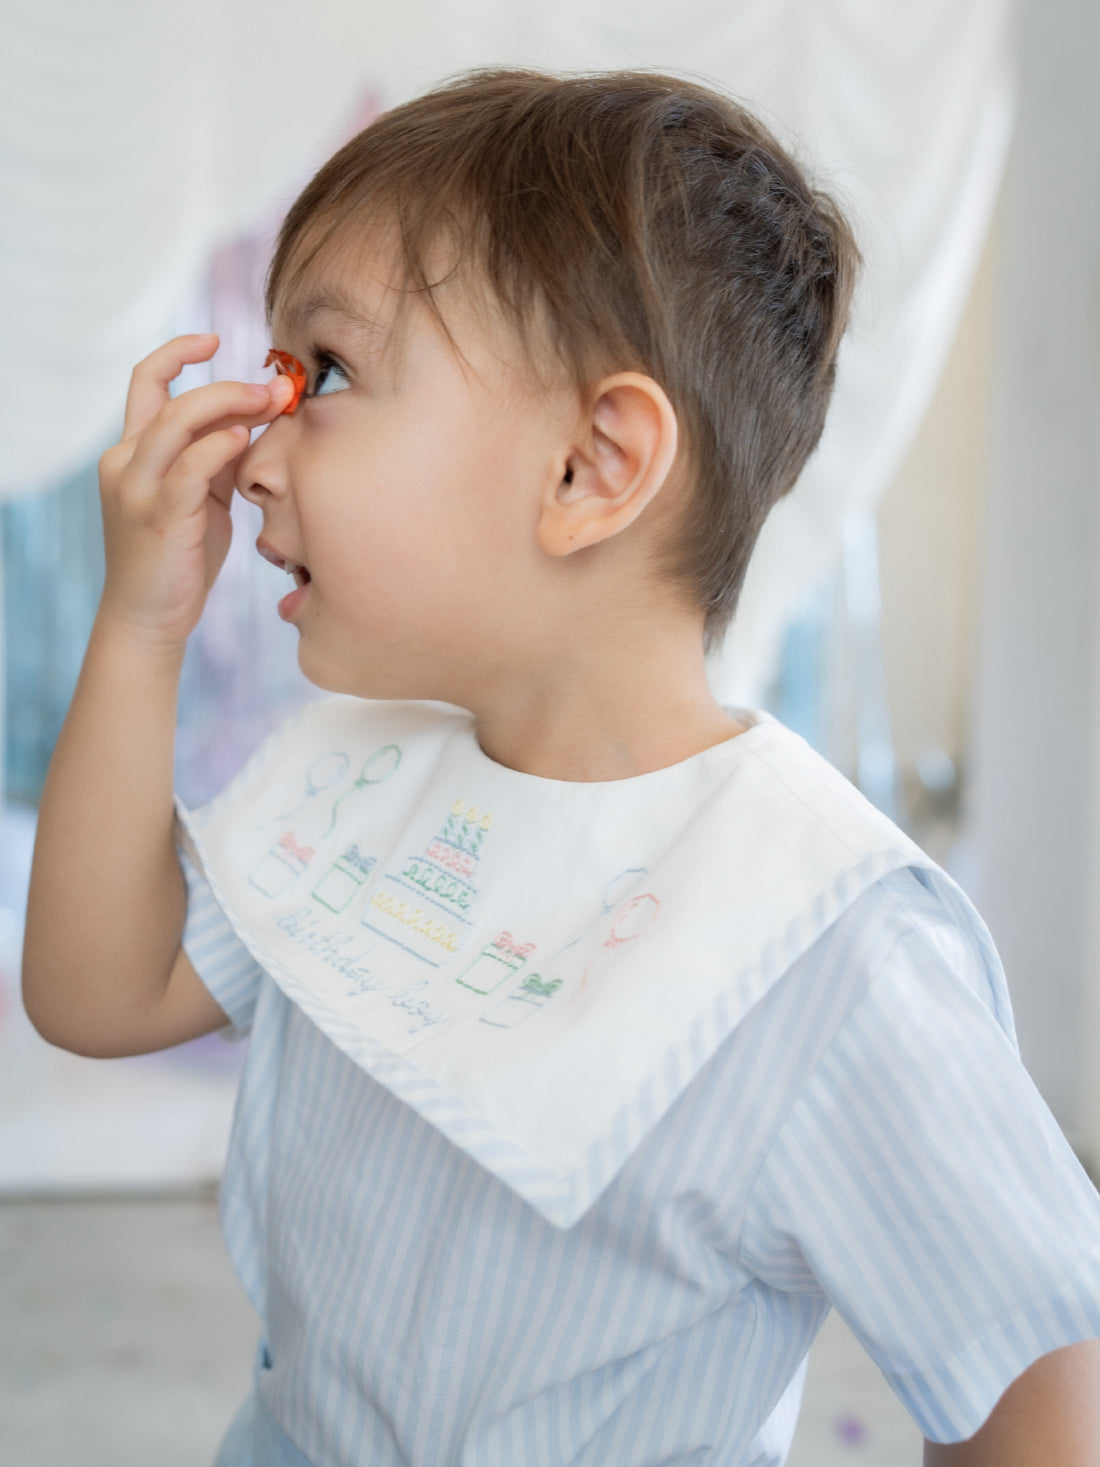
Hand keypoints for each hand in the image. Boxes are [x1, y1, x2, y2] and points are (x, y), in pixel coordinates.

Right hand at [96, 334, 293, 647]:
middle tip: (275, 389)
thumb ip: (217, 460)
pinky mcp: (159, 516)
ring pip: (178, 420)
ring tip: (271, 404)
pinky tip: (247, 441)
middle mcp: (125, 461)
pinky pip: (191, 466)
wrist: (148, 618)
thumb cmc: (179, 560)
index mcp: (132, 451)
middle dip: (228, 385)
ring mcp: (137, 488)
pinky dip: (221, 446)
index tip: (216, 340)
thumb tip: (255, 421)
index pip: (146, 380)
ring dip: (230, 405)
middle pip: (169, 394)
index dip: (178, 351)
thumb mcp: (200, 499)